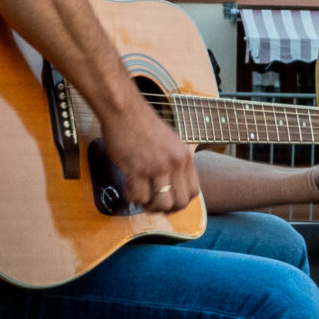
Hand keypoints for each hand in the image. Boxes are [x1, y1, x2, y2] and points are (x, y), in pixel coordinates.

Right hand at [100, 96, 200, 212]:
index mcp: (184, 156)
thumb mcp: (169, 142)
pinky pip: (140, 197)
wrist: (124, 110)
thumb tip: (171, 184)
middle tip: (151, 200)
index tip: (167, 197)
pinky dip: (133, 197)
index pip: (194, 192)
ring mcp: (157, 167)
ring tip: (139, 194)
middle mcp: (175, 163)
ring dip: (148, 204)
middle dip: (164, 207)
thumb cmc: (142, 125)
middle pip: (180, 203)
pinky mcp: (138, 169)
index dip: (180, 200)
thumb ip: (174, 161)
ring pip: (161, 204)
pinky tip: (128, 186)